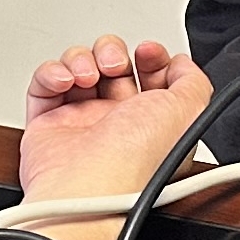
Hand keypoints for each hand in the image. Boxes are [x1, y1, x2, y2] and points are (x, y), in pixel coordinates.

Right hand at [21, 35, 210, 208]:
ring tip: (87, 78)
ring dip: (83, 60)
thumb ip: (194, 81)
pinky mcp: (47, 124)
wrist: (88, 187)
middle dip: (114, 53)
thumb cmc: (136, 161)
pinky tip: (64, 82)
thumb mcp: (190, 111)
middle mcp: (117, 122)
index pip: (151, 77)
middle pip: (114, 66)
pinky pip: (44, 84)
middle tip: (115, 66)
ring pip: (79, 67)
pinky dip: (52, 73)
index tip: (147, 53)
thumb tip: (182, 65)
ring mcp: (81, 122)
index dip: (150, 57)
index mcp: (152, 123)